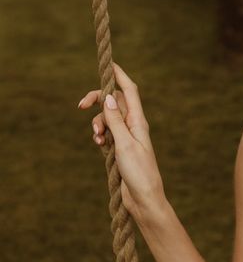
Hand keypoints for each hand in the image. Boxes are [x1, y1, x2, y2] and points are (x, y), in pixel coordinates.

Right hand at [77, 61, 165, 217]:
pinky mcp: (120, 148)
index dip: (120, 76)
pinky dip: (99, 135)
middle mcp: (133, 126)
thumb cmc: (139, 172)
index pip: (130, 91)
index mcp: (139, 122)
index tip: (109, 63)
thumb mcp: (125, 144)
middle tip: (80, 105)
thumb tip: (108, 96)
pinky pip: (106, 133)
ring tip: (97, 139)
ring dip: (97, 124)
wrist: (143, 198)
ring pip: (106, 118)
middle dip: (97, 101)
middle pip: (113, 102)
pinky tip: (99, 145)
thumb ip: (115, 121)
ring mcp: (126, 137)